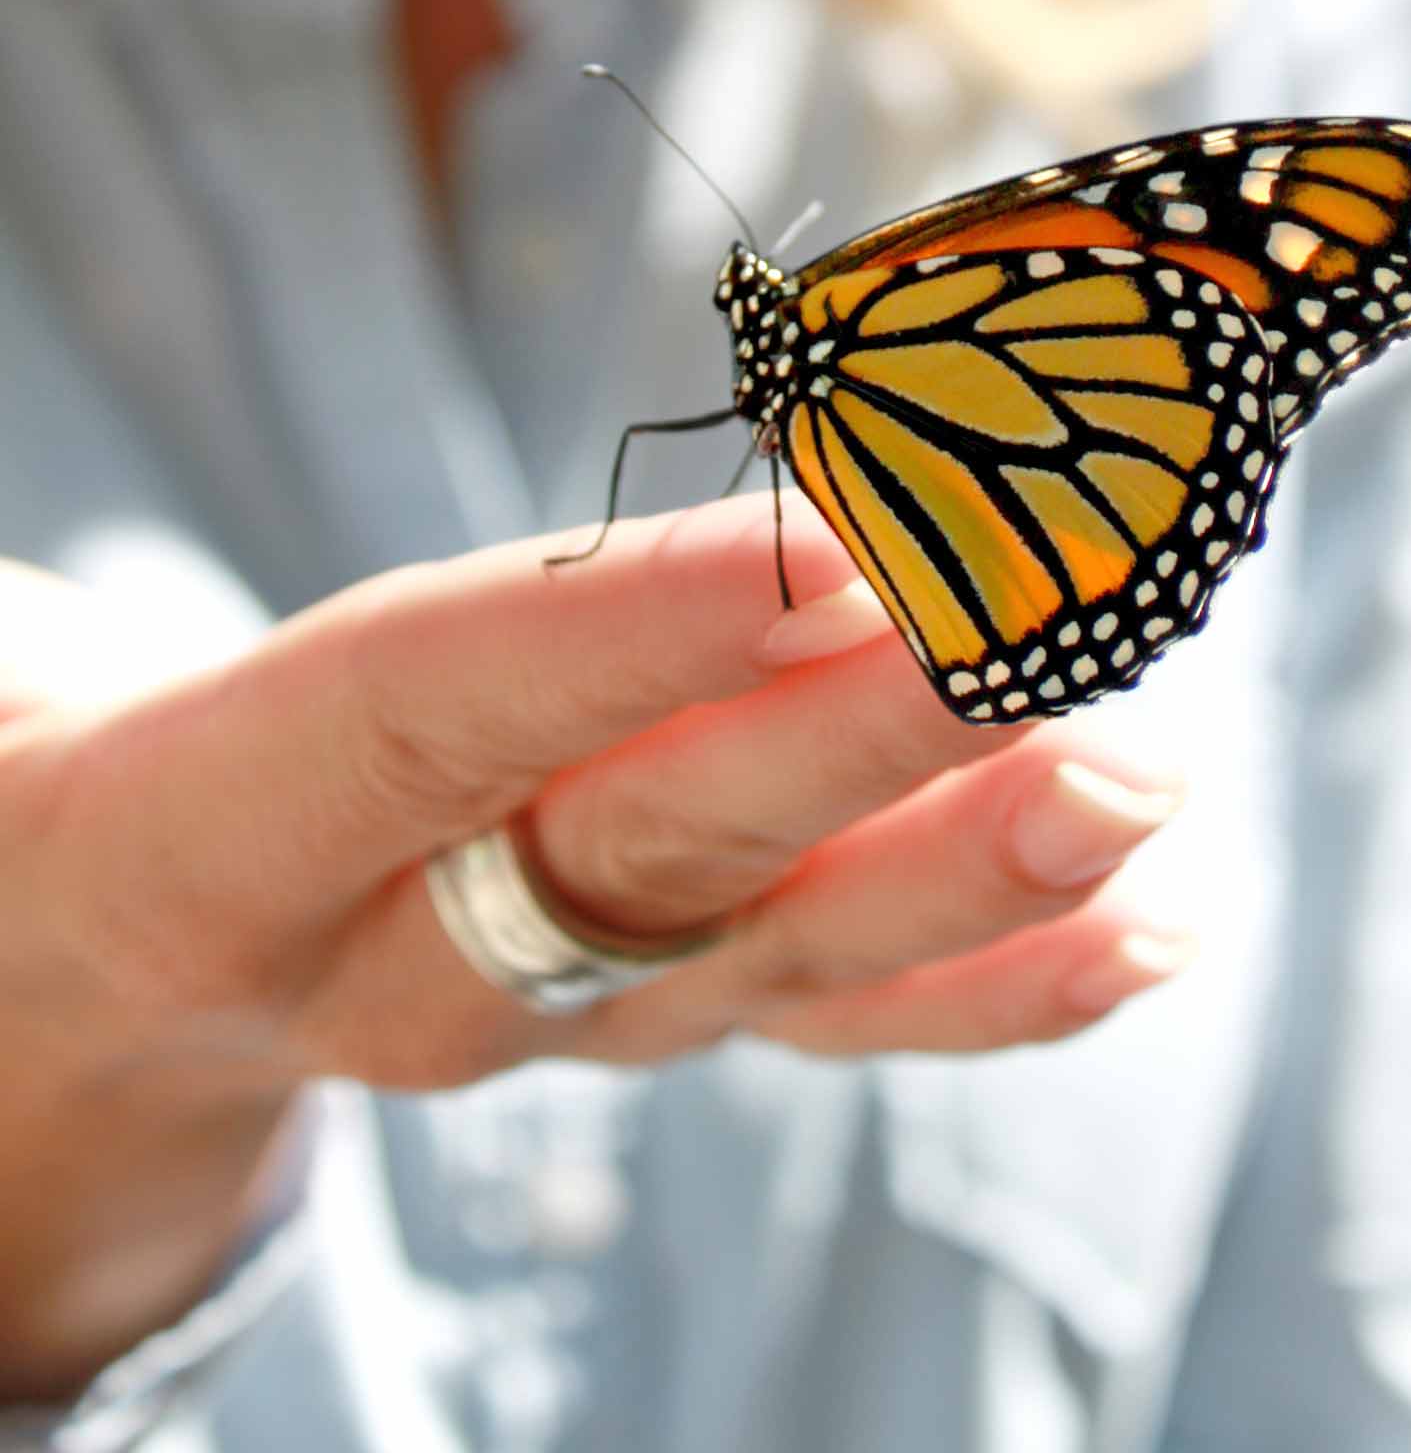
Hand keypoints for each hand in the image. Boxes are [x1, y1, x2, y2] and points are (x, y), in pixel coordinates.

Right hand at [0, 508, 1190, 1390]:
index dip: (633, 635)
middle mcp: (386, 962)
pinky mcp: (644, 1041)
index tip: (838, 547)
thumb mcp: (190, 679)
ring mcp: (537, 1027)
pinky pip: (826, 1031)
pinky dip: (996, 988)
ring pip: (764, 958)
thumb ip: (452, 616)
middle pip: (637, 854)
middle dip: (855, 748)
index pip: (434, 710)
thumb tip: (761, 518)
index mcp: (223, 829)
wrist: (110, 966)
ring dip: (968, 870)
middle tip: (1046, 645)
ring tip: (1140, 780)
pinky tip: (1149, 932)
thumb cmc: (172, 759)